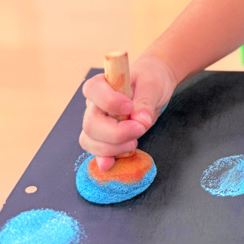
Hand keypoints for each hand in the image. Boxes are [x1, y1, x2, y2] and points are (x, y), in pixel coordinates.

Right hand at [79, 54, 177, 169]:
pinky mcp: (105, 137)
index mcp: (104, 84)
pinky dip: (103, 158)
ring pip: (90, 140)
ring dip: (112, 147)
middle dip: (115, 132)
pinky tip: (110, 164)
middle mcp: (95, 104)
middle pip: (90, 123)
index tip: (129, 107)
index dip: (108, 101)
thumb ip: (146, 101)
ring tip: (134, 142)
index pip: (92, 90)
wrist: (153, 87)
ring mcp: (98, 122)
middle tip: (140, 128)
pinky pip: (97, 151)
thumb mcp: (153, 85)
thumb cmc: (151, 80)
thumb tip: (142, 120)